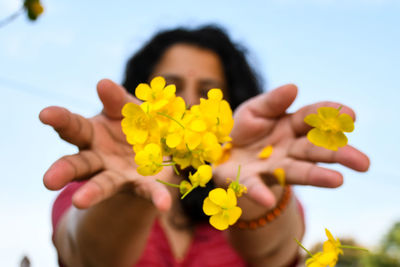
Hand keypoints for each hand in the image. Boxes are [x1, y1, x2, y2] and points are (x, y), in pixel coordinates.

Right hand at [39, 80, 173, 210]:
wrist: (154, 148)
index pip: (71, 126)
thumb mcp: (127, 109)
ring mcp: (117, 174)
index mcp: (91, 133)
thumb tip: (103, 83)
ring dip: (92, 193)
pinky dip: (156, 197)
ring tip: (80, 202)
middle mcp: (97, 158)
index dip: (58, 120)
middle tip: (48, 181)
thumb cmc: (133, 124)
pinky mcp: (140, 184)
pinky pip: (147, 192)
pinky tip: (163, 205)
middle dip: (63, 170)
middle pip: (77, 164)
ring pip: (102, 184)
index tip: (45, 114)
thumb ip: (117, 100)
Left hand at [214, 84, 369, 207]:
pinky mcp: (251, 182)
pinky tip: (267, 200)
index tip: (350, 115)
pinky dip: (261, 193)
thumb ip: (271, 102)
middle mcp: (288, 149)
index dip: (331, 116)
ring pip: (298, 171)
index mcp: (290, 125)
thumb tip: (294, 87)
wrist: (223, 153)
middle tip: (363, 163)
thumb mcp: (254, 110)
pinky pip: (256, 187)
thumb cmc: (244, 129)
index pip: (313, 119)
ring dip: (316, 176)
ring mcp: (273, 167)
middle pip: (316, 149)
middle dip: (339, 154)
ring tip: (337, 180)